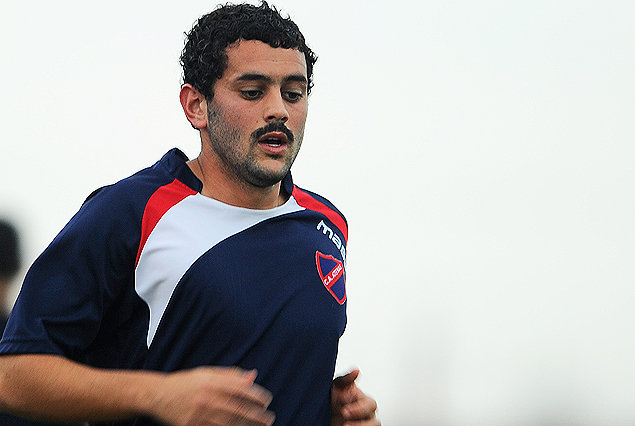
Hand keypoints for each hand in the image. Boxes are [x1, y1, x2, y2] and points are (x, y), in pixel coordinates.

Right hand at [150, 366, 274, 425]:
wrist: (158, 395)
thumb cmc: (186, 383)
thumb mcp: (207, 373)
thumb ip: (230, 375)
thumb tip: (252, 376)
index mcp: (212, 381)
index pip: (241, 388)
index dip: (256, 395)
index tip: (267, 400)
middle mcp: (207, 396)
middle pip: (238, 407)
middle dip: (257, 414)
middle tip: (270, 416)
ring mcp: (200, 413)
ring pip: (230, 422)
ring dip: (249, 425)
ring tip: (263, 425)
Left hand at [331, 369, 379, 425]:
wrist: (318, 413)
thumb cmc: (329, 400)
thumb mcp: (334, 387)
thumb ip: (345, 380)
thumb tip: (356, 371)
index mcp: (361, 400)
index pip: (370, 405)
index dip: (359, 409)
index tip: (344, 411)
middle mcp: (363, 414)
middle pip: (375, 420)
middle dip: (361, 423)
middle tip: (345, 422)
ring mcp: (361, 423)